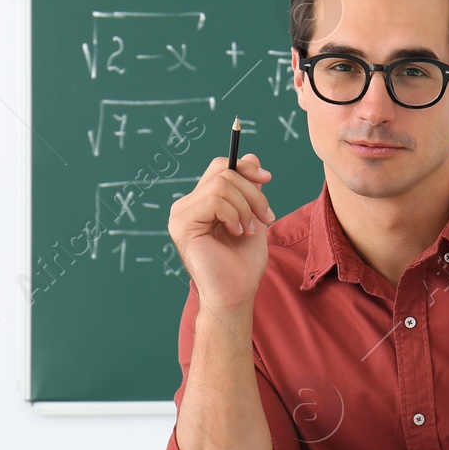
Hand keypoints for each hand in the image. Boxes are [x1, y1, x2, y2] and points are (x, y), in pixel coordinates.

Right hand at [167, 153, 274, 311]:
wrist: (236, 293)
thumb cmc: (243, 263)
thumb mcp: (253, 217)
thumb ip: (249, 189)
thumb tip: (252, 156)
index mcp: (201, 203)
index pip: (220, 167)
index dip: (245, 167)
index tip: (267, 179)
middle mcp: (186, 205)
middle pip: (224, 173)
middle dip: (253, 193)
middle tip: (267, 217)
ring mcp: (180, 214)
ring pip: (221, 186)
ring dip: (246, 207)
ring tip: (249, 231)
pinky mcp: (182, 224)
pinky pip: (214, 201)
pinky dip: (234, 215)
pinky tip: (237, 233)